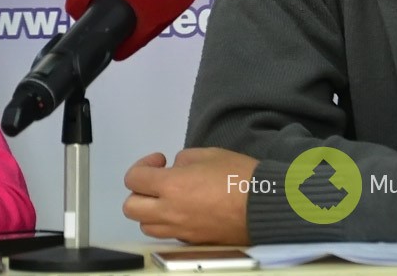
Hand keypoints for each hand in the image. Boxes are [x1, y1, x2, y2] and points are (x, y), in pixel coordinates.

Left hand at [122, 147, 256, 244]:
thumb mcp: (209, 154)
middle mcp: (170, 212)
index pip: (134, 179)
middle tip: (158, 181)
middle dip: (139, 192)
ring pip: (146, 226)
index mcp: (171, 186)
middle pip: (131, 208)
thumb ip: (184, 159)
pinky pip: (169, 235)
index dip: (142, 166)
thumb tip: (174, 168)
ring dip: (150, 210)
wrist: (265, 206)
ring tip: (169, 198)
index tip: (161, 161)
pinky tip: (185, 211)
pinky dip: (168, 223)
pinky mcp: (194, 242)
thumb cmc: (239, 175)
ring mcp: (181, 231)